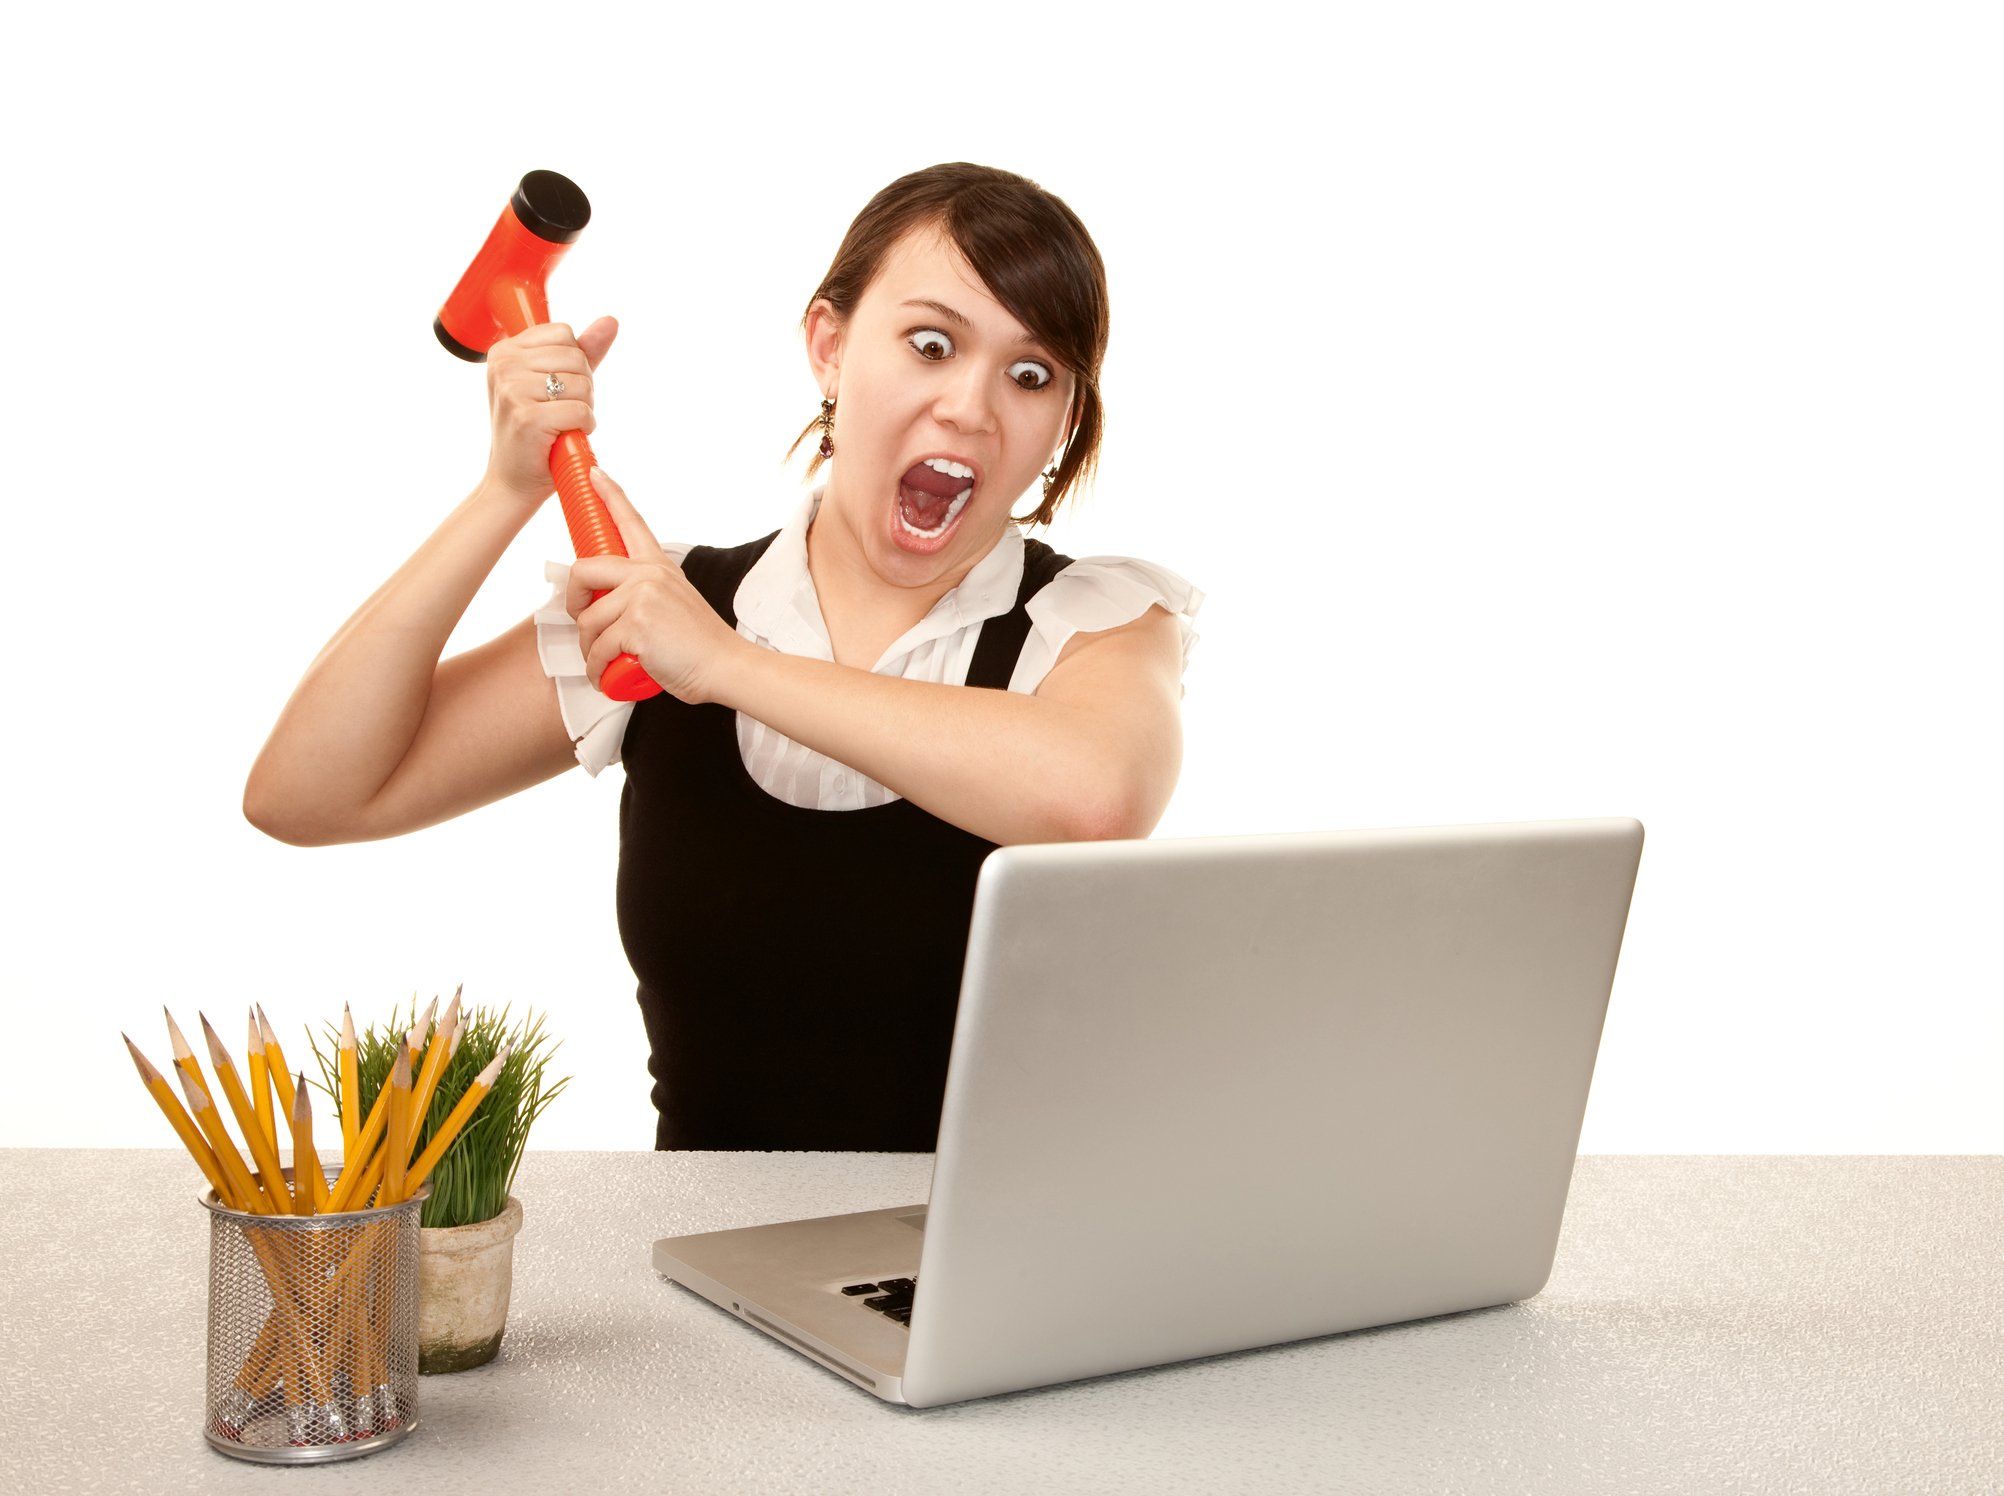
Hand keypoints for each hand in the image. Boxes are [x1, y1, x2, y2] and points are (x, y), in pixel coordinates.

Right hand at [481, 316, 618, 507]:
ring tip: (560, 423)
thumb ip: (583, 351)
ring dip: (583, 408)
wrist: (514, 481)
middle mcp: (503, 364)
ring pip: (581, 383)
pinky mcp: (527, 416)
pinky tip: (565, 436)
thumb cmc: (536, 433)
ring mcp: (511, 389)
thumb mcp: (556, 383)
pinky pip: (581, 410)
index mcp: (504, 350)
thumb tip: (611, 321)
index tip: (555, 389)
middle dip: (582, 387)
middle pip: (576, 356)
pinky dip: (583, 426)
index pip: (564, 333)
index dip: (573, 364)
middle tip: (560, 411)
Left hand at [568, 468, 746, 704]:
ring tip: (605, 664)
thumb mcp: (674, 605)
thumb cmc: (700, 646)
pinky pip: (598, 647)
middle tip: (582, 621)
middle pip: (583, 571)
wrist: (725, 666)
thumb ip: (644, 596)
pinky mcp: (636, 624)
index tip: (595, 474)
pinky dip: (597, 669)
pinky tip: (606, 677)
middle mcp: (648, 574)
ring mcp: (642, 597)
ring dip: (589, 649)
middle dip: (572, 602)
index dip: (610, 494)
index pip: (630, 521)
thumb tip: (609, 609)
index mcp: (658, 566)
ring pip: (588, 620)